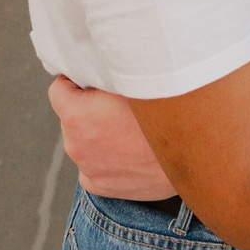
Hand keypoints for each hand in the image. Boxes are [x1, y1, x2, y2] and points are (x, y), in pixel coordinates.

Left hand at [48, 75, 174, 199]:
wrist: (192, 156)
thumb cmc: (164, 115)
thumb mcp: (134, 82)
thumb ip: (108, 73)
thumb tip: (101, 63)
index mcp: (76, 114)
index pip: (57, 90)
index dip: (75, 82)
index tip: (92, 82)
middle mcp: (75, 143)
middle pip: (72, 117)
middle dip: (89, 110)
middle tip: (118, 107)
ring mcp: (86, 167)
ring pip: (83, 141)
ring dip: (97, 134)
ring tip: (127, 131)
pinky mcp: (100, 186)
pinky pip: (92, 166)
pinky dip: (104, 159)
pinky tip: (126, 152)